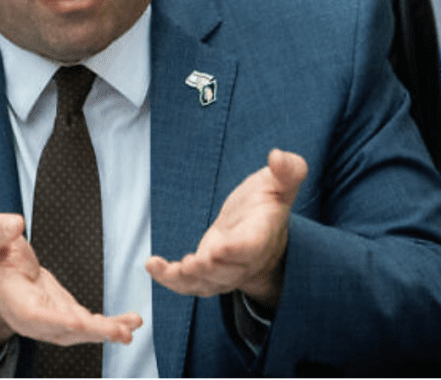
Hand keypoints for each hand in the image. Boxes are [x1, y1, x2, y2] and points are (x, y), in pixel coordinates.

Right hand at [0, 213, 142, 355]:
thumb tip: (16, 223)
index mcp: (14, 299)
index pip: (34, 314)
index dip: (55, 320)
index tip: (78, 321)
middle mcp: (34, 318)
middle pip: (62, 330)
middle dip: (91, 332)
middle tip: (117, 332)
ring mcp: (51, 319)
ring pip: (79, 332)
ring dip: (105, 332)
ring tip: (129, 329)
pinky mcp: (66, 314)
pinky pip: (88, 324)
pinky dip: (110, 325)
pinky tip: (130, 323)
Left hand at [145, 149, 306, 309]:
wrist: (260, 229)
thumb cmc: (268, 201)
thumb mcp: (280, 182)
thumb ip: (287, 170)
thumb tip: (278, 156)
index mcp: (262, 234)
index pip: (252, 246)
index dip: (237, 249)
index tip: (220, 247)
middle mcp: (244, 260)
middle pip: (228, 272)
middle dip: (209, 270)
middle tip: (192, 263)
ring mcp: (224, 270)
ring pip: (207, 284)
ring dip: (186, 280)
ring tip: (167, 270)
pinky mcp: (206, 273)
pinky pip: (189, 284)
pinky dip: (170, 279)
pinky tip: (152, 266)